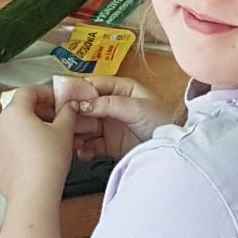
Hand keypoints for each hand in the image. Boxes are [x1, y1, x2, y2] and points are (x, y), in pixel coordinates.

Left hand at [0, 80, 77, 205]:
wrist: (32, 195)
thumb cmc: (45, 164)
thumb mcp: (64, 132)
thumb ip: (67, 113)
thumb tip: (69, 107)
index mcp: (14, 112)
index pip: (29, 91)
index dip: (47, 94)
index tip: (58, 101)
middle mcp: (0, 125)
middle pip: (21, 109)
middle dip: (41, 112)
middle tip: (59, 119)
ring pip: (16, 128)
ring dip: (33, 129)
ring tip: (52, 139)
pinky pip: (11, 146)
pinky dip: (24, 145)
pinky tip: (39, 155)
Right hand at [61, 74, 176, 163]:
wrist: (174, 148)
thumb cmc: (163, 120)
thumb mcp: (136, 107)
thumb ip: (109, 104)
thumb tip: (83, 103)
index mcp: (120, 89)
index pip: (92, 86)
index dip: (77, 91)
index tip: (63, 99)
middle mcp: (112, 105)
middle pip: (85, 107)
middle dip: (73, 115)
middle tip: (62, 122)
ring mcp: (109, 125)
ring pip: (85, 126)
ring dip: (76, 133)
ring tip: (70, 139)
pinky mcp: (109, 144)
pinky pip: (90, 145)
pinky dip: (83, 149)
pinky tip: (81, 151)